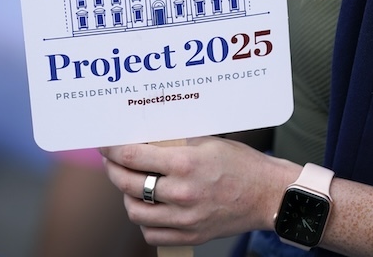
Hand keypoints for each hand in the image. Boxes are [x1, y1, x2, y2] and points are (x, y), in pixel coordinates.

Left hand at [100, 136, 299, 245]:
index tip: (104, 143)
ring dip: (127, 195)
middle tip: (112, 161)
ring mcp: (185, 219)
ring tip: (131, 183)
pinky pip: (151, 233)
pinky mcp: (190, 236)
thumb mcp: (207, 142)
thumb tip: (143, 137)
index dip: (111, 149)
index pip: (132, 157)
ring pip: (135, 211)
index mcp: (186, 164)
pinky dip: (144, 220)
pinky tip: (148, 206)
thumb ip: (173, 142)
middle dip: (113, 169)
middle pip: (128, 184)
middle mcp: (182, 193)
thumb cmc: (241, 163)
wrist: (268, 194)